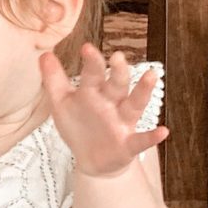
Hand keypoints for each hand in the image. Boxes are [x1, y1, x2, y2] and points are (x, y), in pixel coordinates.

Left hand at [41, 46, 166, 177]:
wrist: (91, 160)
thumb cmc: (79, 126)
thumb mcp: (62, 104)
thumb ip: (54, 80)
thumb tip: (44, 54)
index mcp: (94, 91)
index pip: (93, 74)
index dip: (91, 62)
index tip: (86, 48)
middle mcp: (112, 103)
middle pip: (117, 84)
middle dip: (118, 71)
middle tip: (117, 57)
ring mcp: (123, 122)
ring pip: (135, 104)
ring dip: (143, 90)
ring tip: (151, 76)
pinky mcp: (129, 144)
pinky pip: (142, 140)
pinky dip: (152, 136)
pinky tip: (163, 131)